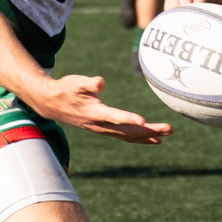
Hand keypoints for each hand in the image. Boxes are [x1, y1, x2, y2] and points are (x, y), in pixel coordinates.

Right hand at [33, 73, 170, 143]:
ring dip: (149, 136)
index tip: (143, 120)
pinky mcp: (105, 130)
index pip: (114, 117)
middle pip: (128, 130)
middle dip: (150, 131)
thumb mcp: (75, 82)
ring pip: (129, 136)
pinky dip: (140, 139)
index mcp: (94, 113)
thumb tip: (101, 81)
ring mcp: (103, 130)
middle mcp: (100, 125)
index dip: (128, 119)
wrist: (52, 104)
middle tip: (169, 129)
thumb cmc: (66, 90)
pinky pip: (126, 137)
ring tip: (168, 133)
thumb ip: (88, 83)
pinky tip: (154, 140)